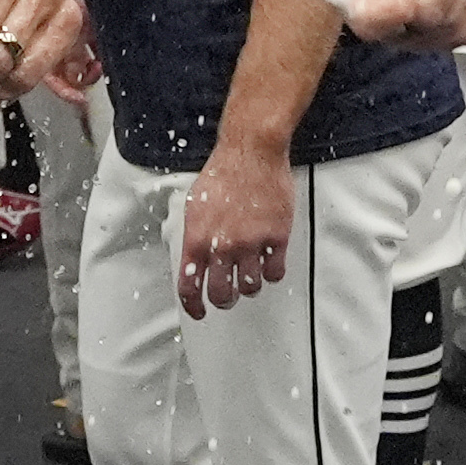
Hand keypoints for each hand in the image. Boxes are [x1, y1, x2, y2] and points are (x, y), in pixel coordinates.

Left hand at [179, 134, 293, 316]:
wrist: (251, 152)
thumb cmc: (224, 173)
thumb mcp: (195, 205)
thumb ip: (196, 235)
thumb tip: (195, 258)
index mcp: (197, 239)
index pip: (189, 287)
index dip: (194, 306)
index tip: (200, 311)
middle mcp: (222, 246)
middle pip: (223, 294)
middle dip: (226, 299)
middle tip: (230, 295)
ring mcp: (250, 243)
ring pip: (251, 287)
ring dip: (250, 285)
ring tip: (251, 274)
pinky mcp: (276, 238)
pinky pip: (275, 272)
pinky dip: (272, 273)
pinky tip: (270, 263)